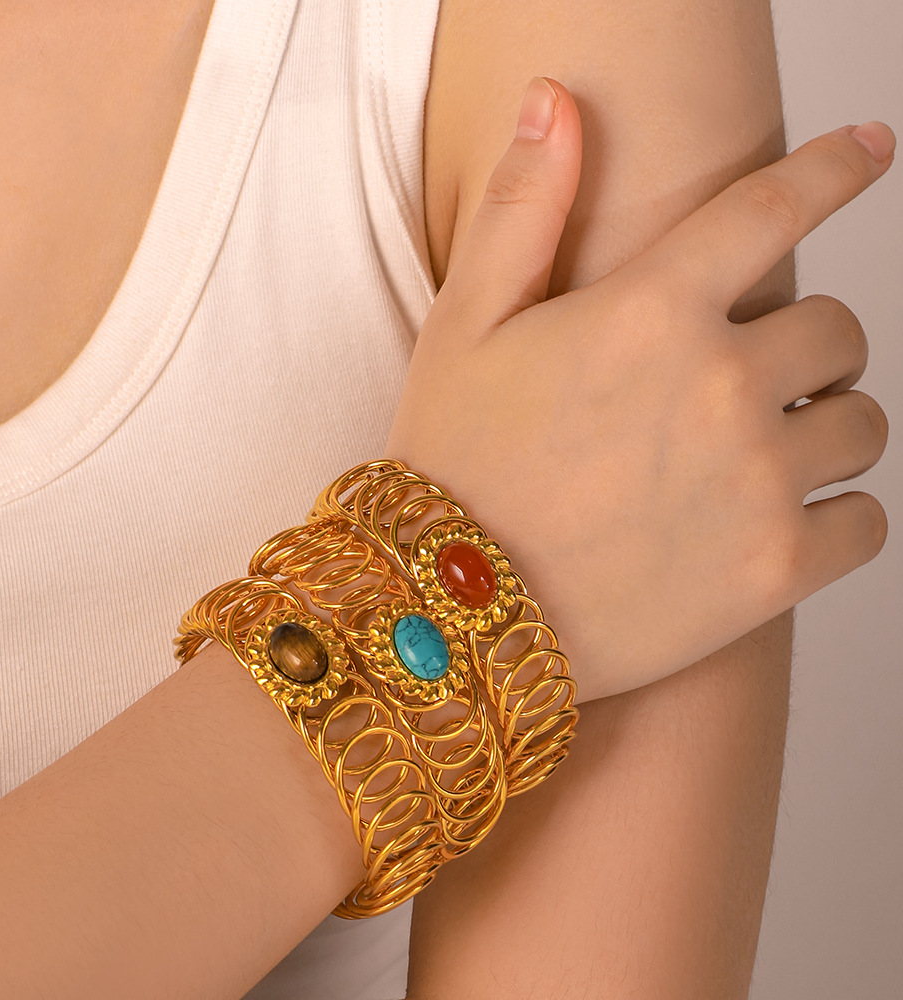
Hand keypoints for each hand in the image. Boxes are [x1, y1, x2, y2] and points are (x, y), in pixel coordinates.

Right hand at [385, 78, 893, 701]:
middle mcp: (719, 386)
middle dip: (807, 342)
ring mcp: (756, 484)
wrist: (447, 618)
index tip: (871, 149)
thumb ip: (521, 210)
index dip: (835, 167)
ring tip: (760, 451)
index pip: (774, 207)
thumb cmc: (451, 469)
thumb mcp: (461, 328)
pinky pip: (868, 523)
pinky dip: (838, 514)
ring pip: (863, 424)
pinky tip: (778, 519)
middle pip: (840, 328)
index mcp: (649, 312)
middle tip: (754, 373)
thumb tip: (556, 100)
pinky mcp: (773, 573)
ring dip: (825, 424)